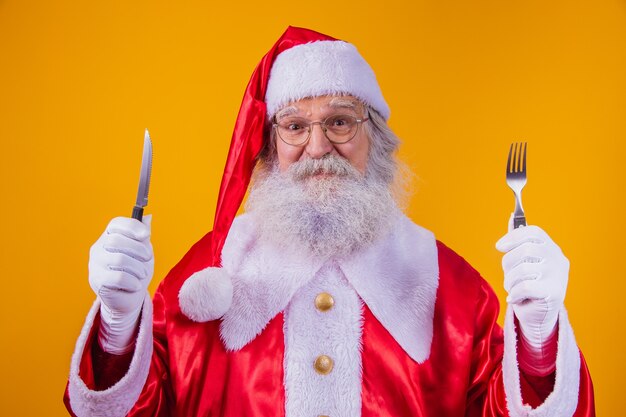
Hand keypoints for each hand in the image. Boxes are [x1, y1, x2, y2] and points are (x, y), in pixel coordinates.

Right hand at [88, 215, 153, 353]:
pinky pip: (118, 277)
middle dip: (138, 249)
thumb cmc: (136, 271)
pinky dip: (132, 281)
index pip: (116, 224)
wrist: (129, 298)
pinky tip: (135, 285)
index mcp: (109, 236)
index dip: (132, 227)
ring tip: (142, 274)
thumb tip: (148, 217)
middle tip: (148, 258)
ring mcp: (95, 265)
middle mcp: (98, 248)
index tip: (146, 235)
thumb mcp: (143, 251)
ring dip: (138, 267)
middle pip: (117, 240)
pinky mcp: (97, 281)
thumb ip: (143, 235)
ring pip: (119, 259)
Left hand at [495, 216, 568, 347]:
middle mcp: (558, 259)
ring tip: (514, 289)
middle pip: (525, 250)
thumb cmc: (529, 286)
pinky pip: (524, 286)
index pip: (534, 232)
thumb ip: (518, 240)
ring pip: (522, 270)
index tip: (499, 247)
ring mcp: (558, 276)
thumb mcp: (523, 261)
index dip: (514, 236)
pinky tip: (516, 298)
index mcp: (552, 248)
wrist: (539, 316)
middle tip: (508, 276)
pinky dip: (515, 293)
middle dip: (508, 263)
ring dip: (510, 281)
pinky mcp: (554, 293)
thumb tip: (512, 216)